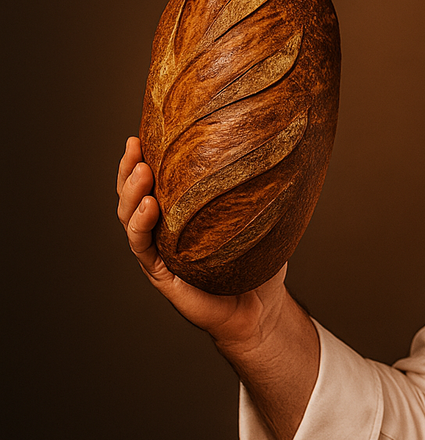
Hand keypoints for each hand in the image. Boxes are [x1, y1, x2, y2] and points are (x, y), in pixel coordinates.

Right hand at [116, 136, 288, 349]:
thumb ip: (256, 188)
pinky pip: (143, 247)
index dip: (144, 156)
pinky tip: (149, 206)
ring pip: (131, 218)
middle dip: (129, 167)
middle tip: (134, 144)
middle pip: (133, 194)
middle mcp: (163, 230)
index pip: (155, 180)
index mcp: (179, 214)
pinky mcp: (161, 274)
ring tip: (140, 170)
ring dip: (131, 192)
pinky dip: (142, 225)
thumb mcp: (258, 218)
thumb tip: (279, 144)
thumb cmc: (258, 262)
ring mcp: (158, 252)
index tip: (144, 132)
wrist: (260, 308)